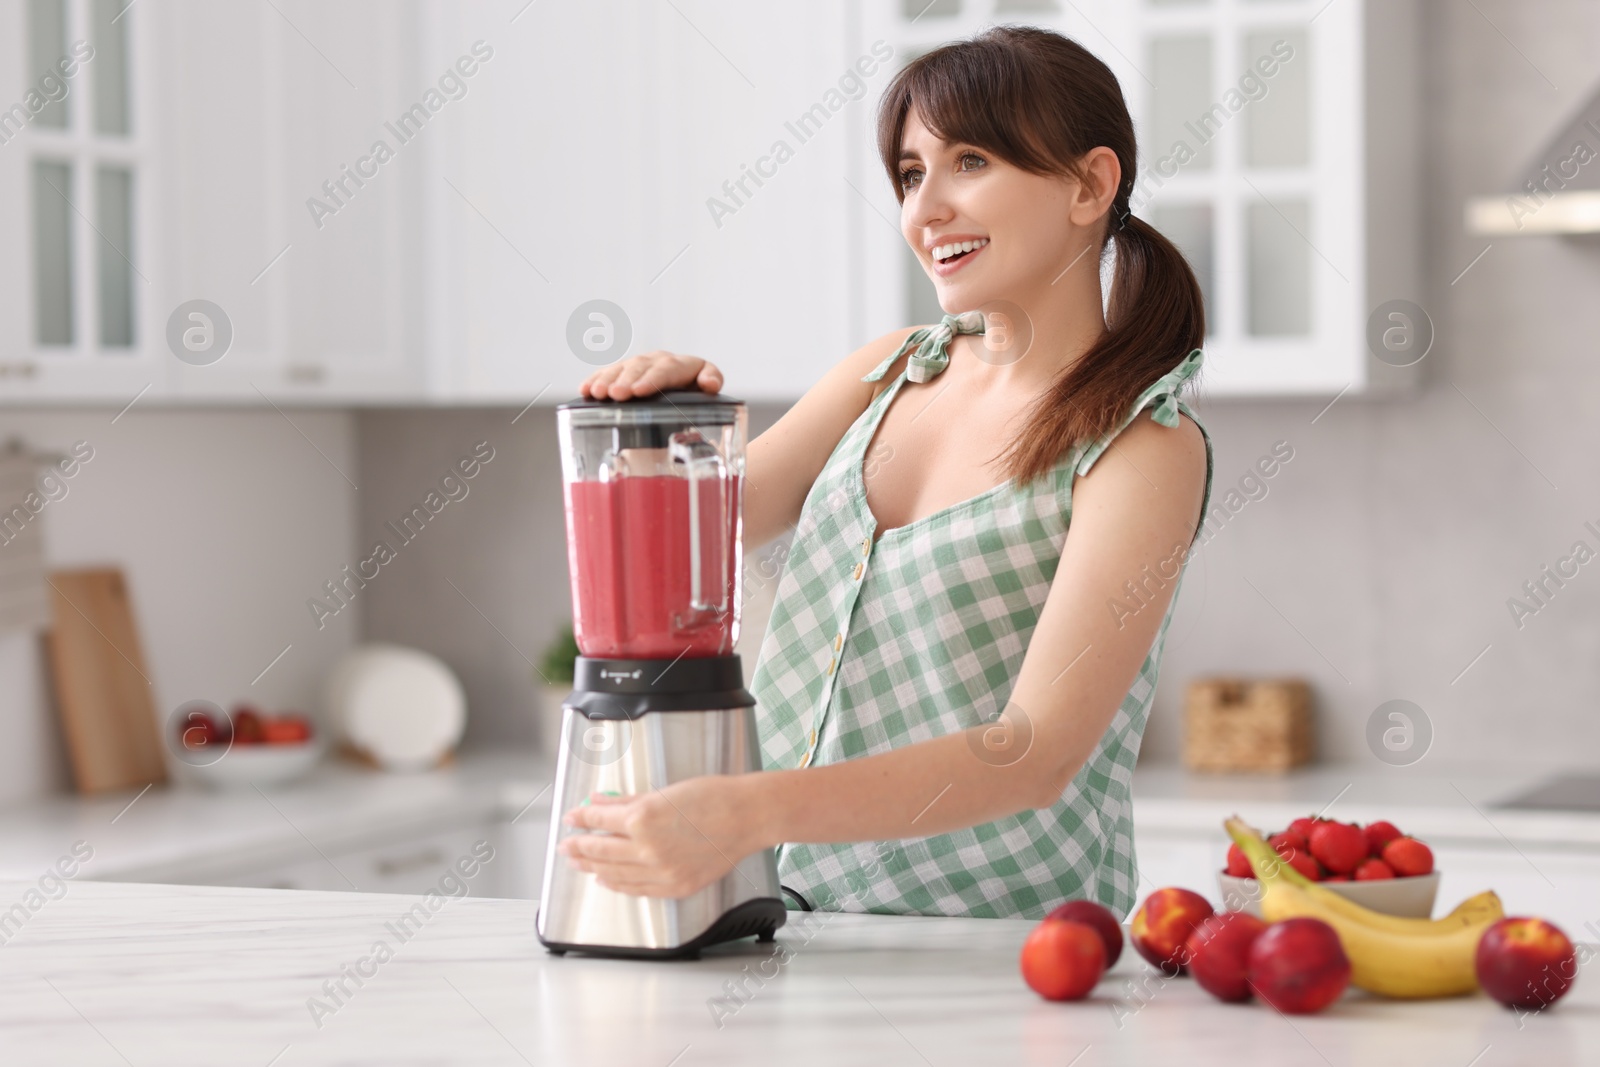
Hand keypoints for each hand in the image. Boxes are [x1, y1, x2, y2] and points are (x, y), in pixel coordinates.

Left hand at [556, 776, 759, 897]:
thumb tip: (601, 801)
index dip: (580, 818)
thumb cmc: (713, 797)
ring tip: (579, 863)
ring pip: (614, 874)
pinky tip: (607, 881)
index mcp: (642, 819)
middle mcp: (647, 849)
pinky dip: (617, 885)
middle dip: (578, 847)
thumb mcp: (665, 792)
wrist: (746, 818)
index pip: (598, 820)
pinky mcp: (674, 886)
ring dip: (592, 868)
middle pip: (600, 851)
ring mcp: (661, 872)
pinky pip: (636, 890)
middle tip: (565, 846)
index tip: (571, 818)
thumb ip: (628, 801)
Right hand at [579, 351, 722, 399]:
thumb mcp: (709, 386)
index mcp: (685, 364)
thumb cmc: (698, 393)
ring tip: (598, 393)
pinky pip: (608, 373)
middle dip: (627, 380)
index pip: (667, 369)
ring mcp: (641, 365)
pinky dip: (596, 380)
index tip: (639, 391)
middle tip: (616, 394)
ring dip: (608, 380)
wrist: (687, 392)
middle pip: (641, 367)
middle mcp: (660, 361)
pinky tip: (585, 389)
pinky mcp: (625, 371)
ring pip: (623, 368)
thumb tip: (709, 383)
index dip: (652, 380)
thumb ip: (712, 381)